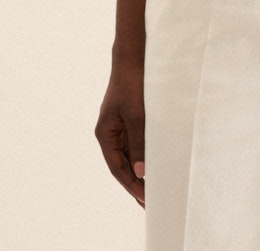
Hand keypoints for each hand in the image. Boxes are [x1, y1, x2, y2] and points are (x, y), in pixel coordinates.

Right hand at [95, 64, 145, 206]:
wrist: (134, 57)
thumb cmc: (133, 83)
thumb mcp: (137, 115)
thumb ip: (139, 144)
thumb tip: (141, 172)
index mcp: (105, 133)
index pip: (117, 167)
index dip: (131, 184)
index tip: (144, 198)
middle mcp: (110, 132)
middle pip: (121, 164)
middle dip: (135, 183)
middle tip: (149, 203)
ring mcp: (119, 126)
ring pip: (129, 155)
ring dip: (139, 171)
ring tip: (153, 189)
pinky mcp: (129, 119)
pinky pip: (135, 144)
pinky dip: (143, 156)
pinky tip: (153, 165)